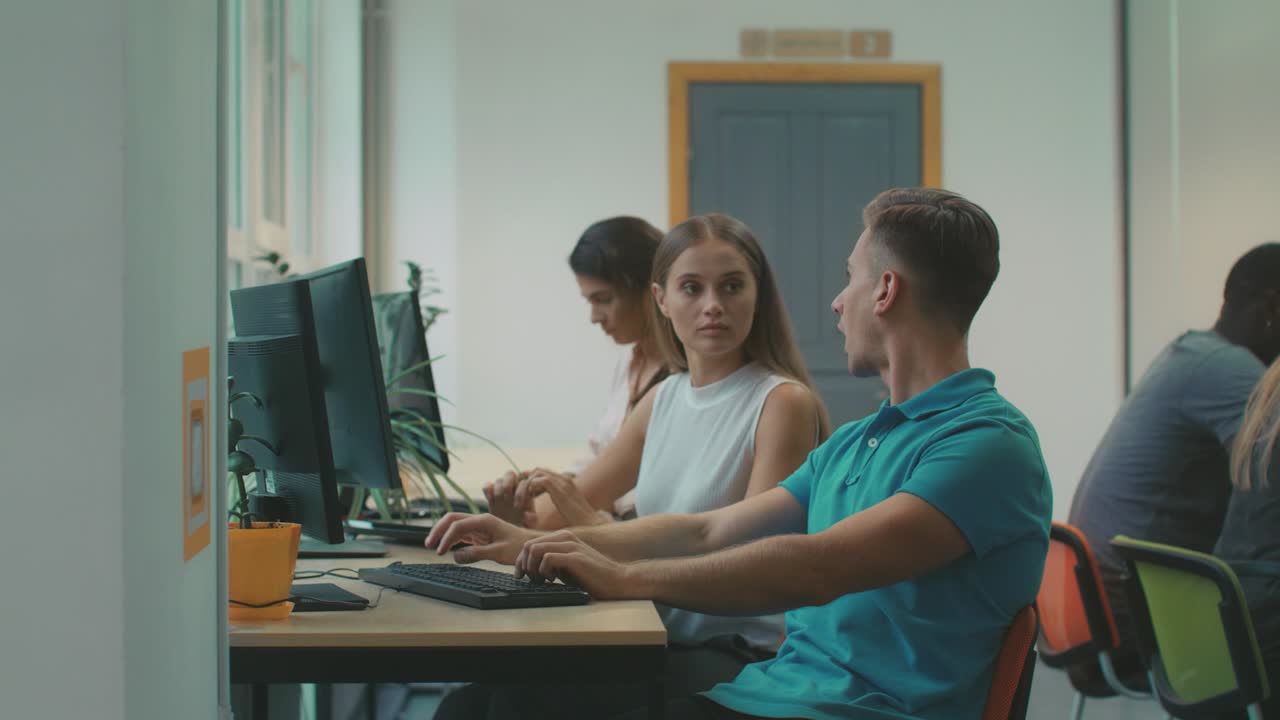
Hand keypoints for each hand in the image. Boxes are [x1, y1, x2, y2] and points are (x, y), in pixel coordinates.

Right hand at [424, 512, 537, 564]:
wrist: (532, 546)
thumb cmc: (519, 547)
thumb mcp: (499, 552)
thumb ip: (477, 554)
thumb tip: (455, 557)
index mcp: (484, 521)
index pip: (458, 525)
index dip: (446, 538)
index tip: (440, 552)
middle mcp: (480, 520)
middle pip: (452, 519)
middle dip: (438, 530)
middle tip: (428, 545)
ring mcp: (479, 527)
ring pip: (455, 526)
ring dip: (443, 534)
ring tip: (433, 548)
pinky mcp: (480, 535)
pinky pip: (461, 534)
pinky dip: (451, 540)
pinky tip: (446, 549)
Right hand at [483, 470, 530, 525]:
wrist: (509, 532)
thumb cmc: (522, 527)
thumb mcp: (530, 526)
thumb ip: (531, 520)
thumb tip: (527, 513)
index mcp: (526, 492)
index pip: (524, 483)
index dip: (520, 493)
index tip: (518, 507)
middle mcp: (513, 488)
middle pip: (510, 473)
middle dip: (508, 484)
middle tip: (507, 498)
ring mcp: (501, 490)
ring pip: (498, 480)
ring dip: (498, 489)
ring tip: (500, 501)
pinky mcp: (491, 496)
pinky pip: (487, 485)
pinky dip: (487, 490)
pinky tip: (491, 500)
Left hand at [513, 467, 609, 526]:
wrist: (592, 527)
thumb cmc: (576, 525)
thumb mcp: (558, 514)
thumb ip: (548, 507)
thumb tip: (526, 515)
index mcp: (563, 482)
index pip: (540, 473)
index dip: (528, 483)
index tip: (521, 499)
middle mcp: (563, 479)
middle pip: (536, 470)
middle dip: (524, 483)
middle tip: (518, 500)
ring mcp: (563, 482)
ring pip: (536, 473)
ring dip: (525, 486)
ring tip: (520, 503)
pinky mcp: (562, 490)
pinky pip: (540, 481)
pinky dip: (530, 490)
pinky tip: (527, 504)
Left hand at [514, 530, 635, 598]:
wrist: (616, 581)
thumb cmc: (590, 577)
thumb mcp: (565, 567)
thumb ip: (549, 562)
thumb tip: (527, 568)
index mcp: (562, 537)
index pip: (530, 543)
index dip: (521, 561)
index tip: (520, 576)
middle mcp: (566, 537)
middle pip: (528, 545)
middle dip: (523, 565)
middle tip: (530, 580)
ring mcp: (571, 545)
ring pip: (535, 549)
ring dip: (532, 568)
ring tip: (541, 580)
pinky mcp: (575, 557)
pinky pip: (547, 558)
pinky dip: (543, 571)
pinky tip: (552, 580)